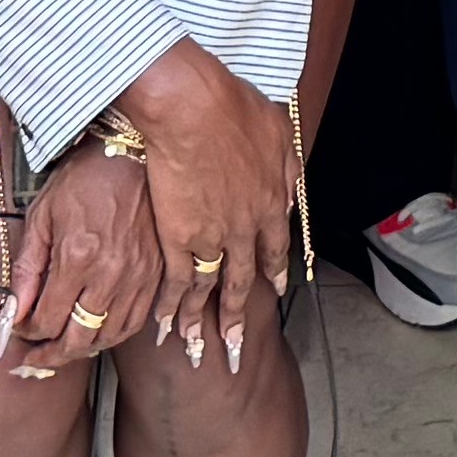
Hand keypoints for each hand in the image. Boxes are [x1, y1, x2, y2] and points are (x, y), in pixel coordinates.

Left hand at [0, 150, 162, 380]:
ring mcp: (138, 277)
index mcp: (77, 257)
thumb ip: (27, 268)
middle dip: (51, 355)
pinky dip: (113, 335)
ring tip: (64, 348)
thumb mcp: (43, 216)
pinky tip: (98, 333)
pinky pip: (136, 322)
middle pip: (78, 339)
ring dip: (82, 349)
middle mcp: (110, 274)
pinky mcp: (156, 274)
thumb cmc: (84, 179)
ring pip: (108, 337)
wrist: (131, 154)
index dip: (27, 333)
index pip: (47, 320)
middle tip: (36, 357)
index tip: (19, 329)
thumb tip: (14, 310)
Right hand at [100, 42, 299, 373]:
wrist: (192, 108)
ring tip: (200, 350)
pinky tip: (166, 326)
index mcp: (270, 201)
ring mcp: (211, 236)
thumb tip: (290, 191)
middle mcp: (244, 228)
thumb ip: (286, 167)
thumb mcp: (278, 131)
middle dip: (240, 315)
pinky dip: (171, 306)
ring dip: (205, 322)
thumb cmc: (233, 107)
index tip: (275, 291)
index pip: (274, 247)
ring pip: (210, 288)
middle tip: (238, 346)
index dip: (273, 271)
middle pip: (244, 281)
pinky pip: (176, 281)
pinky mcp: (177, 236)